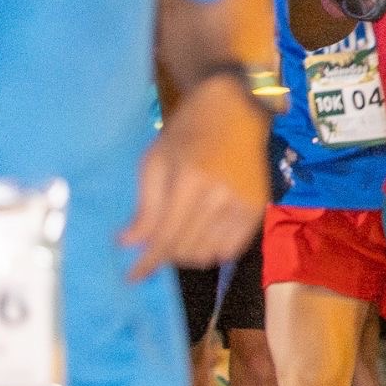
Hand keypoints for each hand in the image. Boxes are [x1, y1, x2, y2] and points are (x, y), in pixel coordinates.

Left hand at [126, 73, 267, 277]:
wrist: (236, 109)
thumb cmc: (188, 130)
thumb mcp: (155, 160)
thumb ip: (145, 206)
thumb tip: (127, 243)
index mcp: (191, 181)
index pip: (165, 237)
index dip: (146, 262)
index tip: (131, 277)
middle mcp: (221, 197)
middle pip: (185, 249)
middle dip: (163, 256)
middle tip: (152, 247)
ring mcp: (243, 204)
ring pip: (208, 254)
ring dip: (187, 254)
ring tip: (177, 238)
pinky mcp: (258, 208)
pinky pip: (232, 249)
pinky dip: (212, 252)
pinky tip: (201, 237)